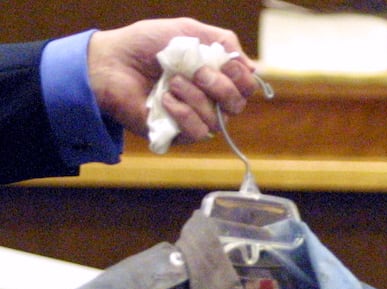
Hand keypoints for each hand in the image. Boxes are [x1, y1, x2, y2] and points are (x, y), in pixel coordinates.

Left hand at [87, 17, 256, 143]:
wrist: (110, 62)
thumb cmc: (144, 45)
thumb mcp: (187, 31)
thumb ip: (223, 41)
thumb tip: (251, 66)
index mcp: (214, 75)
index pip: (246, 85)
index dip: (241, 76)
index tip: (225, 63)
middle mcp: (208, 99)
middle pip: (238, 104)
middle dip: (221, 86)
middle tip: (196, 72)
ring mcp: (193, 117)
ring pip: (218, 119)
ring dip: (195, 96)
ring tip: (171, 82)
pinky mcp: (177, 134)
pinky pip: (198, 132)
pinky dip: (183, 113)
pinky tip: (165, 99)